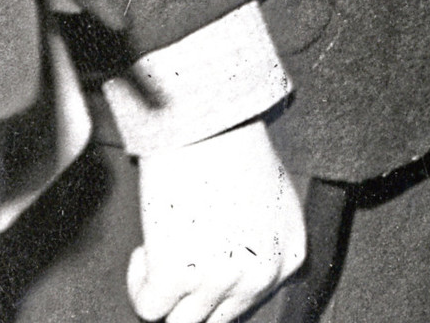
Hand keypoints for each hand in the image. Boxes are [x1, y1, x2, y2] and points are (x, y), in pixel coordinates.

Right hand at [127, 118, 305, 322]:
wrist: (209, 126)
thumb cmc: (237, 153)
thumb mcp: (275, 204)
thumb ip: (266, 246)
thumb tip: (238, 280)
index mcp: (289, 258)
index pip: (246, 305)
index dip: (216, 289)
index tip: (201, 268)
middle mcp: (259, 275)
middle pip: (213, 319)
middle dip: (191, 296)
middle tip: (178, 262)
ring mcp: (219, 279)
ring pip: (180, 321)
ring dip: (165, 291)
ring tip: (166, 250)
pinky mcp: (177, 275)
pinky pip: (149, 307)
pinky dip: (141, 281)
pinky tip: (151, 248)